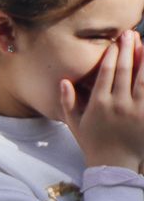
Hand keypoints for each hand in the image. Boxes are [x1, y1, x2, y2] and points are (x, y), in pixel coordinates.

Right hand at [61, 30, 143, 171]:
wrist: (114, 166)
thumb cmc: (93, 143)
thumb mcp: (74, 124)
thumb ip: (67, 102)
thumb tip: (64, 81)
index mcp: (99, 104)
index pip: (107, 73)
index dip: (112, 55)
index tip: (115, 42)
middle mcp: (119, 105)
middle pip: (125, 72)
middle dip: (128, 50)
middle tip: (131, 34)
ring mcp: (137, 112)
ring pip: (143, 80)